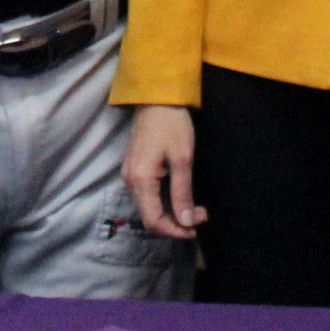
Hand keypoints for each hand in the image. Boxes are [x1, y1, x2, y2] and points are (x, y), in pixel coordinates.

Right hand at [121, 105, 206, 239]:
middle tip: (199, 216)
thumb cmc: (171, 124)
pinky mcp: (134, 170)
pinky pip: (147, 197)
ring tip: (193, 208)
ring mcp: (129, 176)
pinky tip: (180, 198)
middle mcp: (130, 181)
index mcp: (140, 179)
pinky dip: (164, 204)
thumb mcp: (182, 158)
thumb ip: (182, 192)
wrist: (156, 99)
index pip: (153, 221)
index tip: (197, 226)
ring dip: (170, 214)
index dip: (175, 231)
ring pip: (148, 209)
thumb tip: (186, 221)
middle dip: (175, 224)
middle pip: (149, 218)